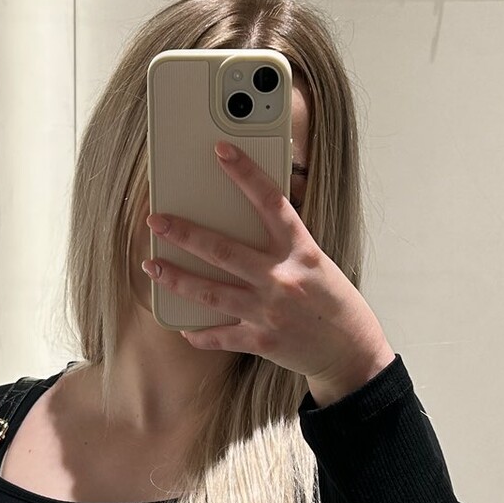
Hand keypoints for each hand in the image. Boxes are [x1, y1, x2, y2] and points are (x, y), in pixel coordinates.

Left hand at [143, 139, 395, 399]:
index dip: (245, 173)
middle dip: (183, 233)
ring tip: (151, 266)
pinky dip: (200, 334)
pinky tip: (185, 328)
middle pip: (222, 250)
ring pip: (209, 292)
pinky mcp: (261, 340)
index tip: (221, 150)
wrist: (352, 351)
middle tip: (155, 220)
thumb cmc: (334, 302)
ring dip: (176, 278)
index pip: (270, 202)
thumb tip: (246, 225)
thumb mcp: (317, 263)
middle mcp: (282, 278)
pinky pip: (220, 336)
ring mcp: (269, 310)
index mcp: (301, 251)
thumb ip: (284, 246)